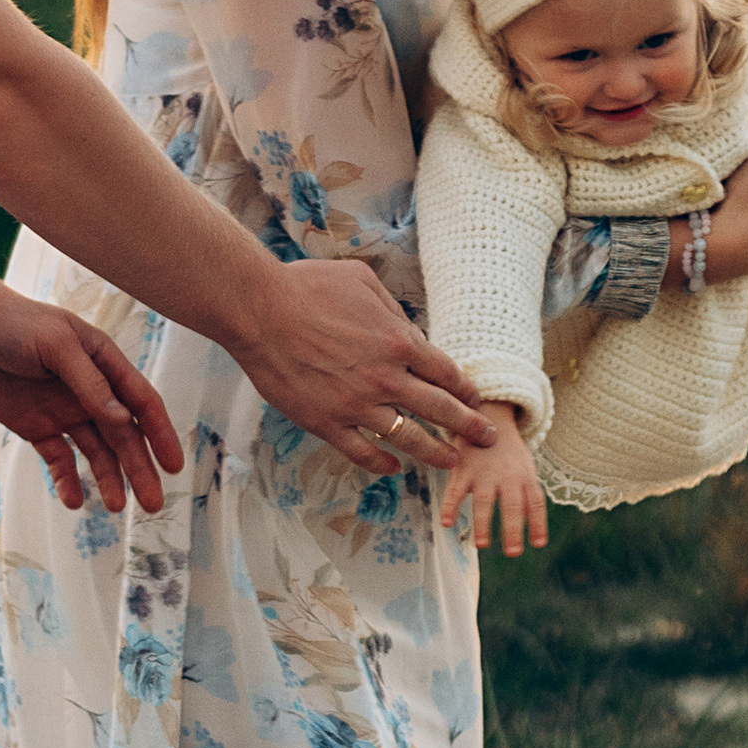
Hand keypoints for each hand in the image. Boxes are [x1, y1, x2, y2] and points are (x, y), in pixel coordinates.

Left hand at [0, 294, 186, 515]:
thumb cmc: (16, 324)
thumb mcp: (57, 345)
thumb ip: (89, 382)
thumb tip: (123, 420)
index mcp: (105, 363)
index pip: (142, 403)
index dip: (161, 434)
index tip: (174, 466)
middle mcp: (92, 391)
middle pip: (124, 436)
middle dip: (140, 469)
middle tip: (153, 504)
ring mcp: (65, 411)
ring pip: (97, 453)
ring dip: (109, 479)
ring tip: (116, 508)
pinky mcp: (38, 428)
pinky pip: (60, 459)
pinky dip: (68, 480)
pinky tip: (74, 500)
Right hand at [225, 257, 490, 476]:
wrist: (259, 310)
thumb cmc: (307, 287)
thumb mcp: (362, 281)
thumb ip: (392, 309)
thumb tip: (408, 328)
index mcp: (398, 341)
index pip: (445, 372)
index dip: (464, 388)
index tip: (475, 399)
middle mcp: (385, 377)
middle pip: (440, 410)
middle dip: (469, 426)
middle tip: (487, 439)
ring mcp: (356, 404)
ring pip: (409, 438)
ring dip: (435, 453)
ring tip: (451, 462)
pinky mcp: (326, 422)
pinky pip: (362, 452)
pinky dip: (381, 462)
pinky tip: (392, 467)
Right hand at [438, 411, 548, 556]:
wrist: (487, 414)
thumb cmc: (508, 451)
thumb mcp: (525, 466)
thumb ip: (527, 493)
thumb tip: (532, 528)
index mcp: (525, 476)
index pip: (535, 502)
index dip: (538, 523)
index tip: (538, 544)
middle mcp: (507, 476)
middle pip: (513, 505)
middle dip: (513, 529)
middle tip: (513, 553)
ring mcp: (484, 473)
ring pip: (484, 500)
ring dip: (483, 523)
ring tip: (481, 545)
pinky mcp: (462, 469)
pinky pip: (455, 490)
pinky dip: (450, 506)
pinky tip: (445, 523)